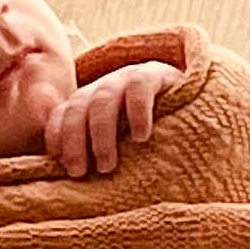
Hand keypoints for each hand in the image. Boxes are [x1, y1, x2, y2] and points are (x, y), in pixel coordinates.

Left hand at [42, 60, 183, 175]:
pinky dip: (137, 113)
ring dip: (100, 135)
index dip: (57, 138)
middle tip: (80, 173)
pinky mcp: (155, 75)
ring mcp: (127, 79)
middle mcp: (103, 89)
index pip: (62, 114)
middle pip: (77, 107)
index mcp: (88, 104)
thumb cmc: (148, 140)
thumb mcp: (115, 148)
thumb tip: (61, 170)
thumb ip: (89, 153)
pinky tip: (141, 138)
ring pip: (103, 99)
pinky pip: (139, 88)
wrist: (192, 107)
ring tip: (107, 166)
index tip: (62, 166)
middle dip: (74, 141)